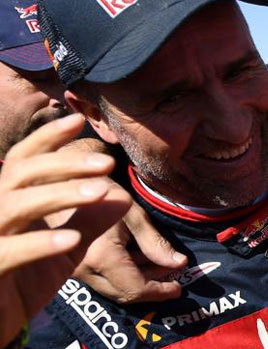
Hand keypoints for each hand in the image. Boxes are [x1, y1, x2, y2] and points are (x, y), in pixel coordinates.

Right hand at [0, 114, 126, 346]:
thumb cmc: (24, 282)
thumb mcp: (65, 250)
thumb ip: (89, 223)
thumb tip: (121, 196)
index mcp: (9, 201)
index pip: (24, 160)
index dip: (47, 138)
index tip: (78, 121)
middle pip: (20, 173)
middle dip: (64, 164)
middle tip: (107, 163)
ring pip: (14, 205)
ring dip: (59, 194)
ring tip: (101, 192)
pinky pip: (8, 251)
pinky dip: (40, 243)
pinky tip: (72, 239)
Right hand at [73, 184, 186, 303]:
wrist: (66, 185)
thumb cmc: (103, 194)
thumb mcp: (134, 215)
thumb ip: (155, 243)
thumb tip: (178, 263)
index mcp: (101, 257)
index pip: (134, 288)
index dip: (159, 291)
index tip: (179, 288)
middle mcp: (85, 270)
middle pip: (123, 292)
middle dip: (152, 287)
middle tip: (175, 277)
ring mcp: (76, 270)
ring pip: (113, 288)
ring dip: (139, 280)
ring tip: (164, 266)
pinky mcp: (74, 266)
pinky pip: (103, 279)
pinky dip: (125, 274)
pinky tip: (143, 261)